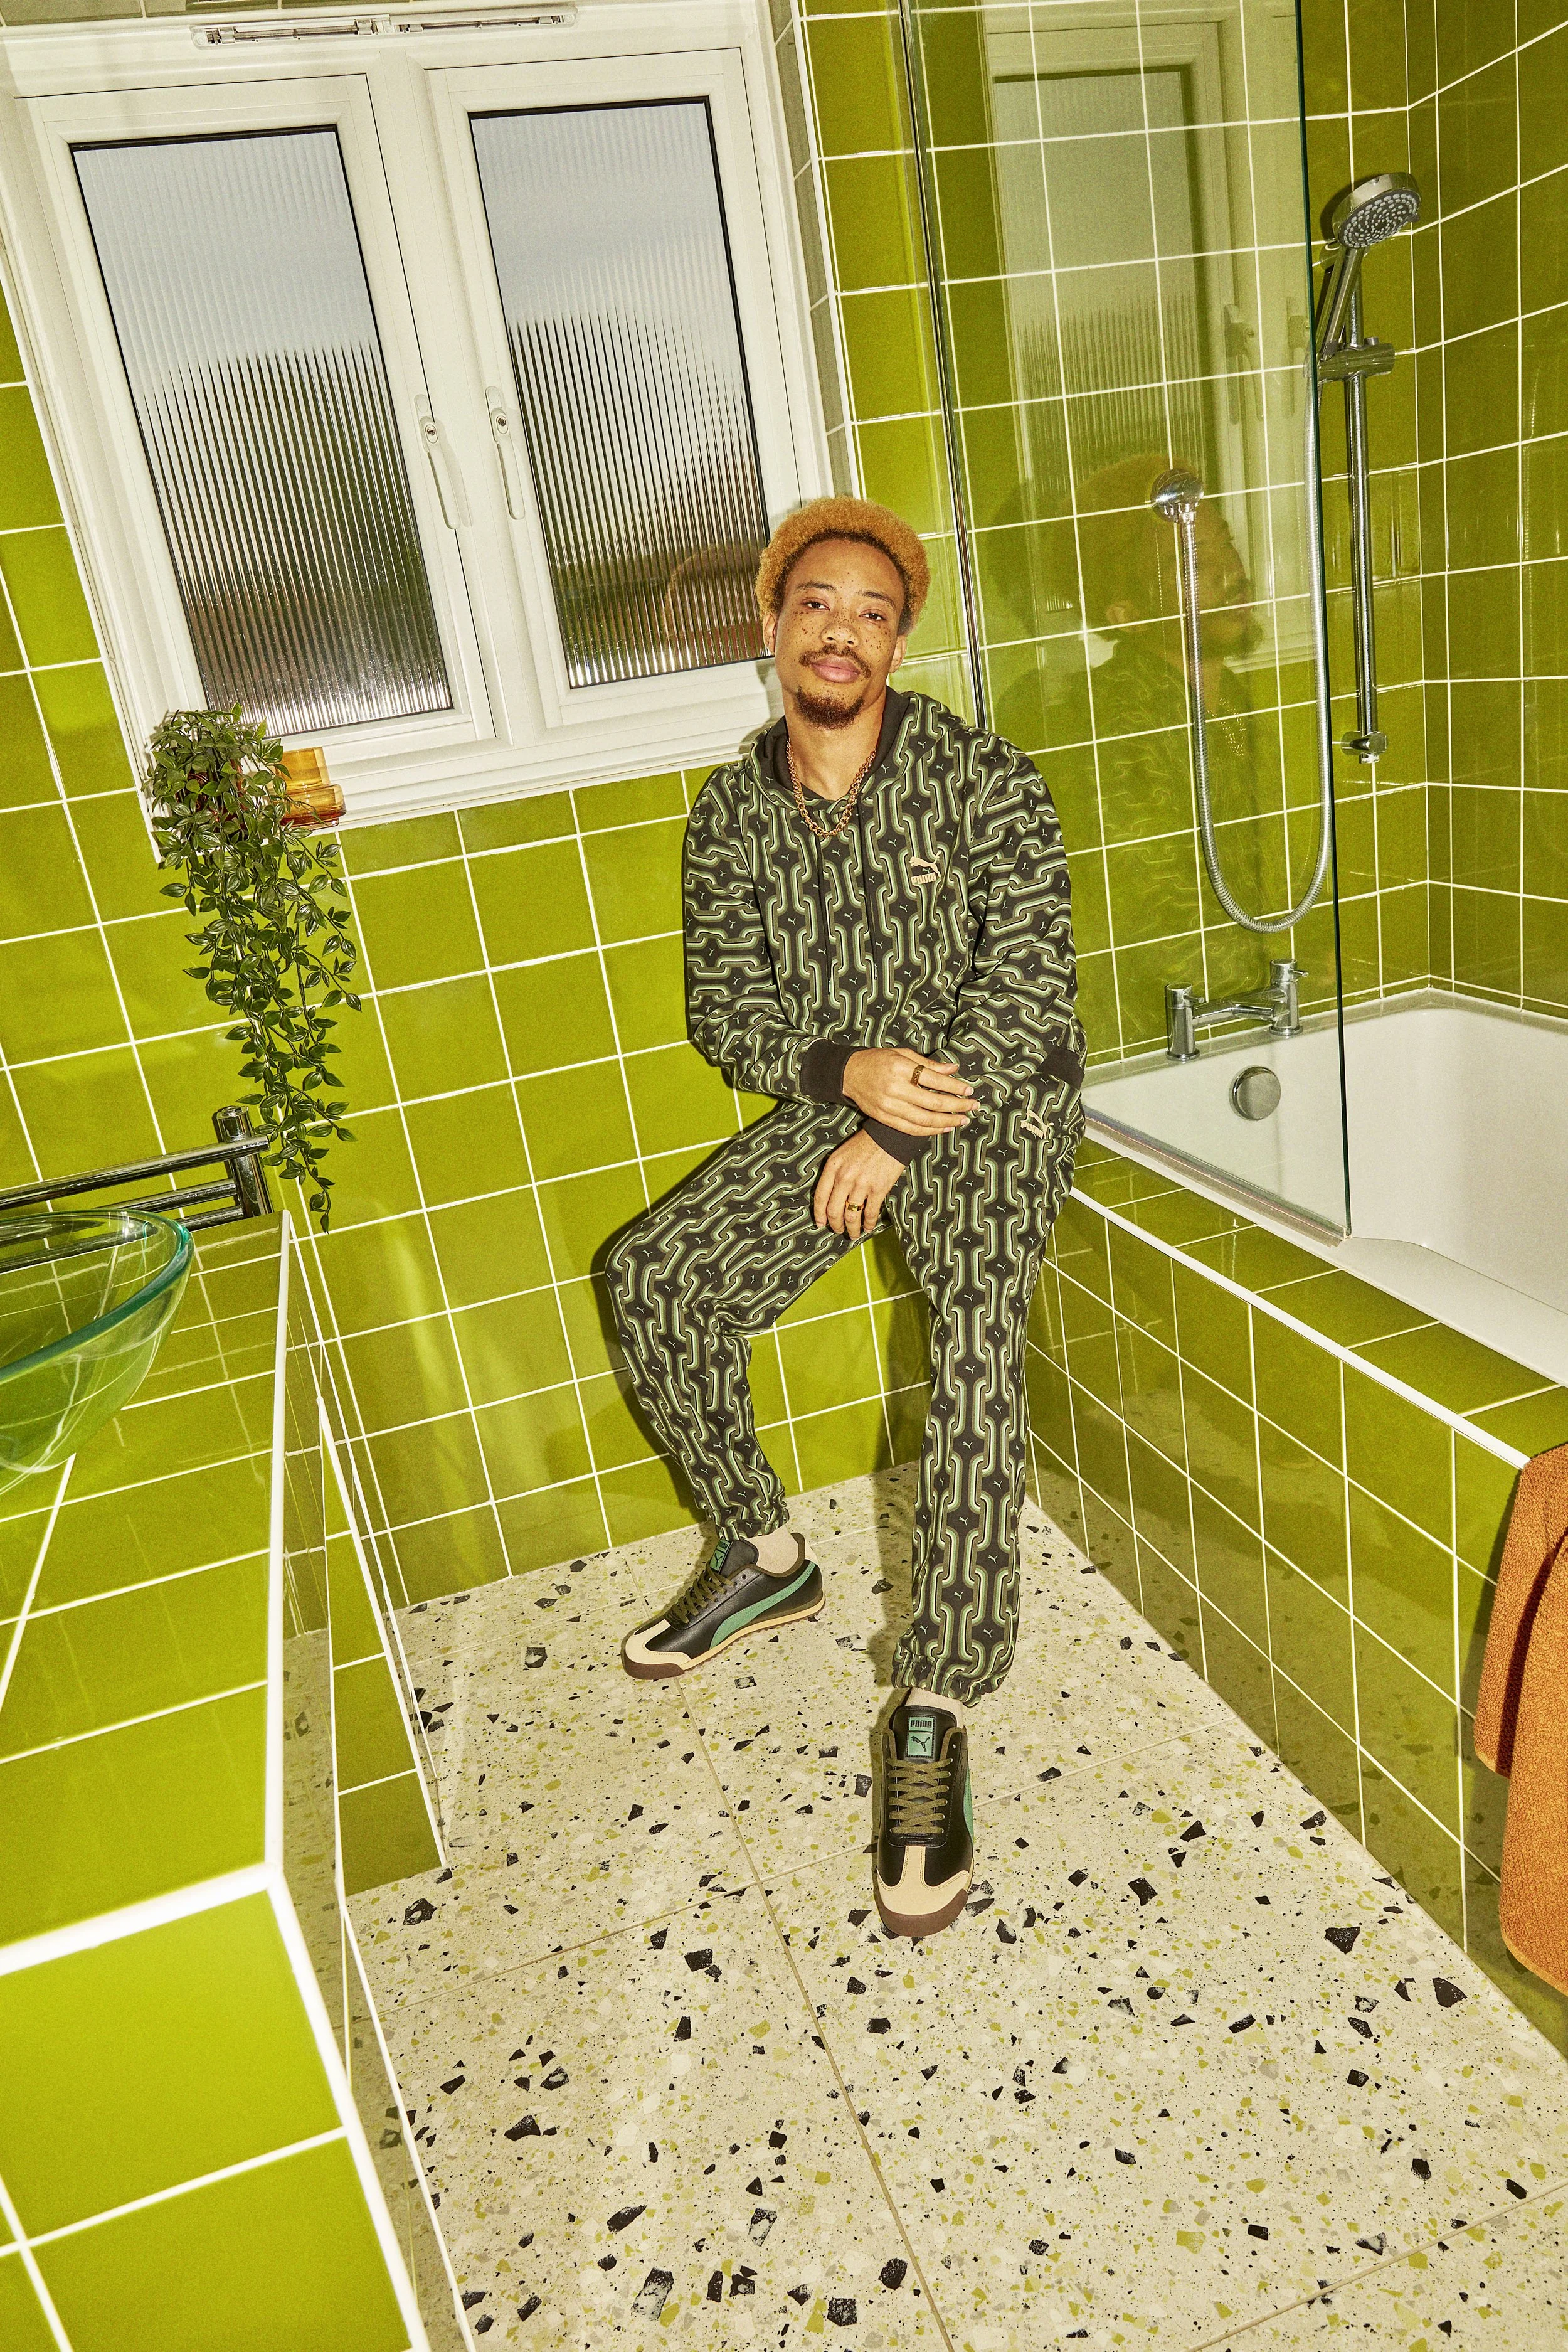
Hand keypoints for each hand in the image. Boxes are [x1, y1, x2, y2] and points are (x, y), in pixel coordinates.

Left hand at [813, 1131, 904, 1236]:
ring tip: (853, 1234)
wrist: (889, 1137)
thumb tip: (830, 1197)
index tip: (820, 1223)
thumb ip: (834, 1173)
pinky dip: (868, 1223)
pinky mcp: (878, 1189)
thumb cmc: (865, 1144)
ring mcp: (861, 1184)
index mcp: (833, 1167)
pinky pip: (870, 1213)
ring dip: (851, 1229)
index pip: (820, 1197)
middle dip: (835, 1225)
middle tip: (838, 1230)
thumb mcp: (842, 1154)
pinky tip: (868, 1227)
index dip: (819, 1214)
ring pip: (851, 1216)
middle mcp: (844, 1177)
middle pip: (834, 1210)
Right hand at [841, 1049, 973, 1136]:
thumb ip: (928, 1064)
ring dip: (947, 1122)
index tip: (969, 1091)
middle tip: (973, 1107)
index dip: (955, 1087)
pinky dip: (929, 1131)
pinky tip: (943, 1128)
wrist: (849, 1074)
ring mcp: (888, 1106)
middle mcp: (895, 1088)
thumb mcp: (902, 1054)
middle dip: (957, 1106)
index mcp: (901, 1068)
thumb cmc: (878, 1060)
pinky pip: (910, 1129)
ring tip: (962, 1120)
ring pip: (924, 1119)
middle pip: (933, 1102)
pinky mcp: (884, 1118)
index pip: (935, 1080)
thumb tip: (954, 1069)